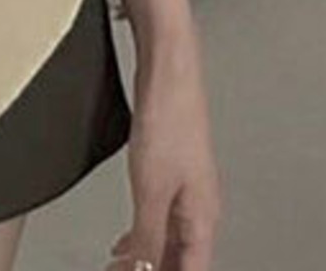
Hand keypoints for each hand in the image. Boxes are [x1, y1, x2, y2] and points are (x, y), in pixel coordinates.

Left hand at [106, 24, 222, 270]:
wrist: (170, 74)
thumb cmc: (169, 120)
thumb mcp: (151, 188)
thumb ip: (148, 234)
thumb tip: (143, 268)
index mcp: (203, 217)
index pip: (192, 269)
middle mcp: (200, 206)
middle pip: (181, 258)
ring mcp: (186, 188)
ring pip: (170, 240)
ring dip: (148, 258)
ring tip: (122, 268)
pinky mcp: (170, 171)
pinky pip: (160, 217)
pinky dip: (143, 235)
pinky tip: (127, 241)